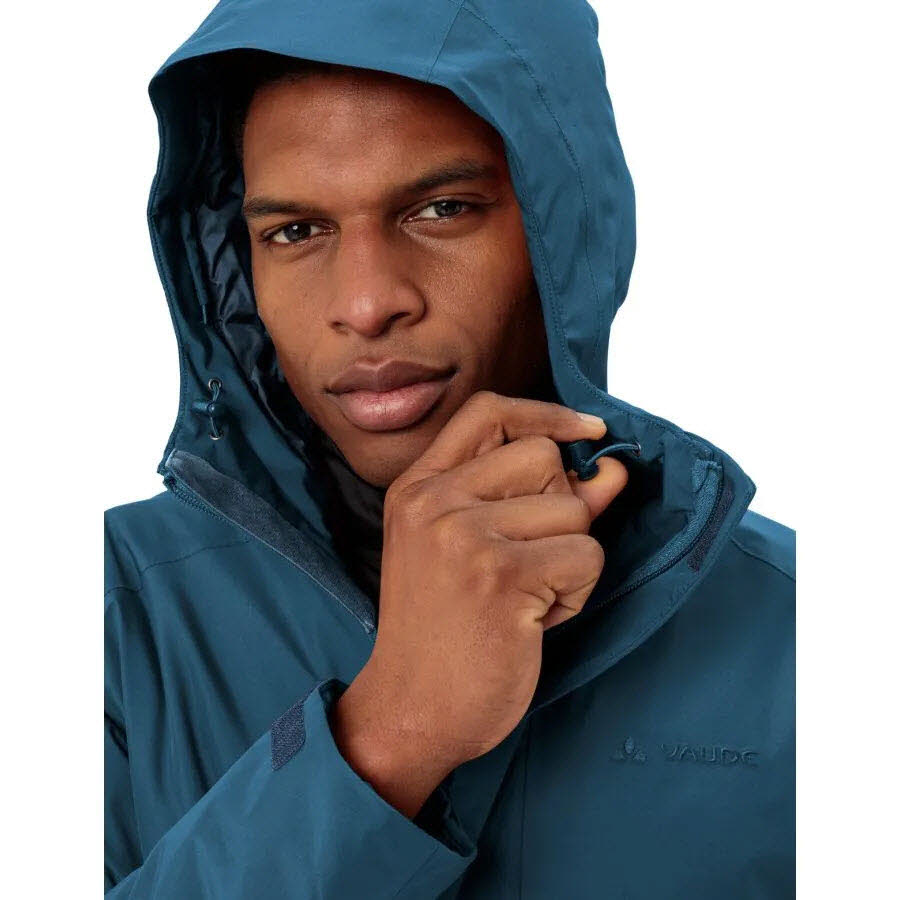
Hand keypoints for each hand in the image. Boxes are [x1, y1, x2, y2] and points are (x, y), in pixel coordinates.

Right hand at [331, 391, 627, 816]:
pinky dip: (575, 593)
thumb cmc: (444, 632)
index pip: (489, 411)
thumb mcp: (472, 550)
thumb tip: (612, 468)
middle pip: (544, 456)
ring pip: (573, 510)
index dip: (546, 414)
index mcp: (417, 488)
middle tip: (529, 560)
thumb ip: (539, 500)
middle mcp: (434, 501)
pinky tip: (534, 621)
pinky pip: (586, 555)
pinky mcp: (501, 575)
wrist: (411, 710)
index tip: (586, 432)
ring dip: (569, 559)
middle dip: (561, 507)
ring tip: (525, 598)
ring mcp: (464, 535)